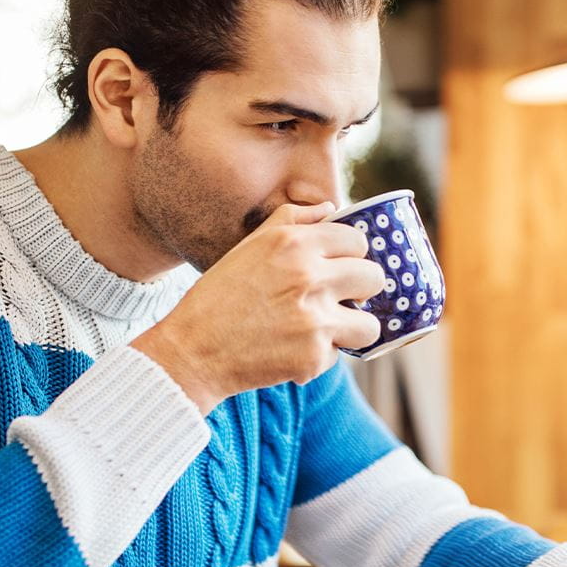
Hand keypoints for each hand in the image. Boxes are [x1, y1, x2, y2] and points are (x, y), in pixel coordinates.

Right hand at [132, 201, 385, 412]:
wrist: (192, 350)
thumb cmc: (219, 296)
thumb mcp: (249, 246)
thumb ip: (292, 221)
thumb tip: (330, 208)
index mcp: (294, 244)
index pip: (358, 241)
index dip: (352, 256)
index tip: (341, 267)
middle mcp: (309, 277)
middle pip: (374, 278)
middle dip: (361, 290)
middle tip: (340, 299)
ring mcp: (315, 319)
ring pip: (369, 324)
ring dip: (351, 329)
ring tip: (325, 330)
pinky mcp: (313, 357)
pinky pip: (339, 355)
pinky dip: (320, 356)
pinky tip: (292, 351)